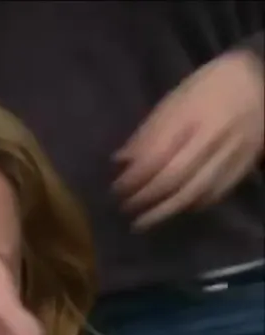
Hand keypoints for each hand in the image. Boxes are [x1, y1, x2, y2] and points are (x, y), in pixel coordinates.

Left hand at [114, 48, 264, 229]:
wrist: (262, 80)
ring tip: (143, 222)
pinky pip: (218, 191)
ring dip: (166, 210)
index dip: (134, 178)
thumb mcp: (175, 98)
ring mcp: (233, 151)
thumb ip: (149, 131)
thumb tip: (120, 161)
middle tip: (125, 208)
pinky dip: (194, 204)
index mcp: (191, 115)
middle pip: (175, 177)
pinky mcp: (246, 162)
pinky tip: (177, 209)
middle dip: (146, 197)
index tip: (116, 189)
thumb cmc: (210, 86)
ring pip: (197, 190)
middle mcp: (213, 136)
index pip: (156, 156)